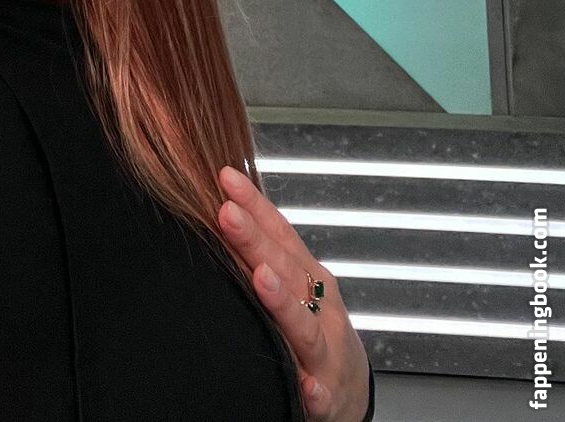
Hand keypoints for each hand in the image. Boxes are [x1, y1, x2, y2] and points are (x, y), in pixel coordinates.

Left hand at [217, 165, 370, 420]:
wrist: (349, 392)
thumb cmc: (314, 328)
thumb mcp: (297, 286)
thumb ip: (265, 252)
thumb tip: (223, 205)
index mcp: (309, 277)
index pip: (280, 234)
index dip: (255, 205)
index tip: (226, 177)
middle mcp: (321, 308)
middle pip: (285, 269)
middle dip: (256, 240)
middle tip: (227, 212)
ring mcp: (326, 351)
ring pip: (303, 327)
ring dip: (283, 302)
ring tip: (262, 279)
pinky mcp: (326, 396)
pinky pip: (320, 394)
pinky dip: (315, 390)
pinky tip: (307, 386)